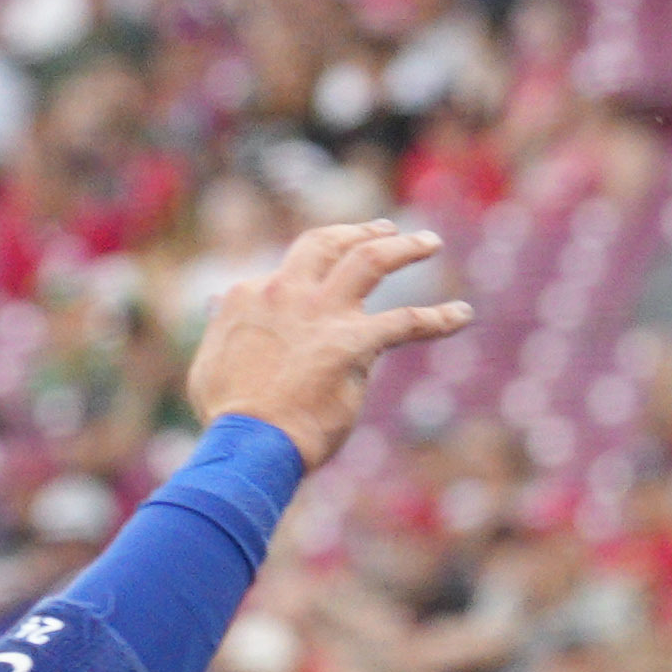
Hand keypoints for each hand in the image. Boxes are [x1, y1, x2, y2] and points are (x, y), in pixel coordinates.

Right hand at [180, 213, 466, 480]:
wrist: (250, 443)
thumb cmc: (230, 416)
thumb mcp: (209, 362)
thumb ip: (222, 326)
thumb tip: (217, 302)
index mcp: (249, 296)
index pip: (285, 276)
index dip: (304, 285)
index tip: (316, 298)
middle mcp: (285, 291)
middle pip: (326, 243)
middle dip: (358, 231)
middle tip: (384, 229)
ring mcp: (322, 313)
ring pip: (370, 260)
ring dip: (403, 247)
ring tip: (429, 241)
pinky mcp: (354, 341)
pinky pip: (406, 321)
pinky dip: (438, 317)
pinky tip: (462, 315)